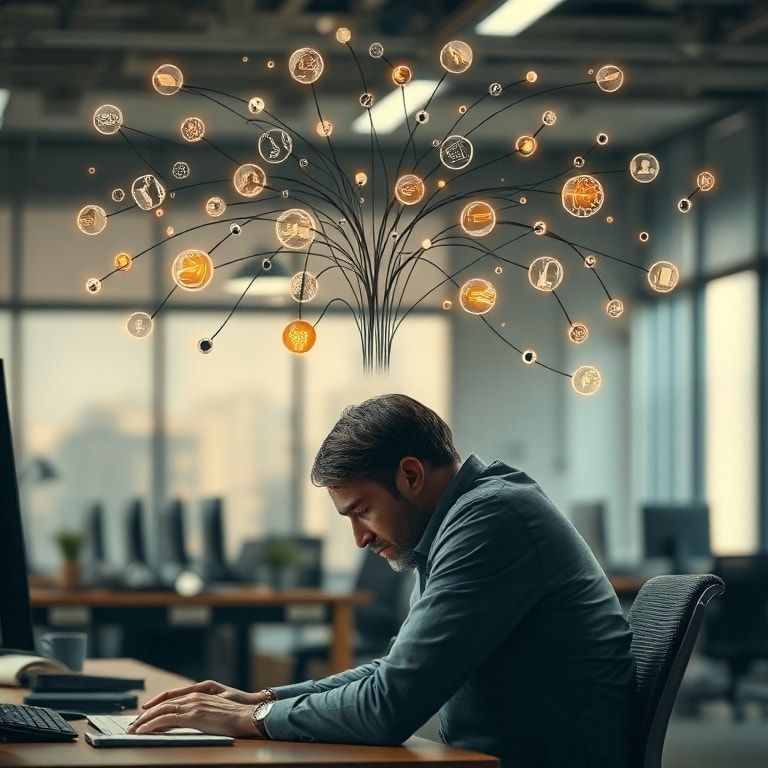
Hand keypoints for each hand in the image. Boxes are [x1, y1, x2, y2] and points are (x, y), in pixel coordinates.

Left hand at [126, 691, 261, 738]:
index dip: (155, 705)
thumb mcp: (214, 712)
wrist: (247, 716)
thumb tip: (188, 722)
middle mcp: (193, 697)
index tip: (143, 714)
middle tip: (133, 725)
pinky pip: (165, 720)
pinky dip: (151, 725)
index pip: (171, 698)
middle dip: (145, 715)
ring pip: (161, 711)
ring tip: (133, 730)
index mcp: (199, 694)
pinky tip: (142, 732)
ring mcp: (193, 705)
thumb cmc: (235, 717)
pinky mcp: (193, 716)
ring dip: (144, 721)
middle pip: (162, 704)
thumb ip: (200, 713)